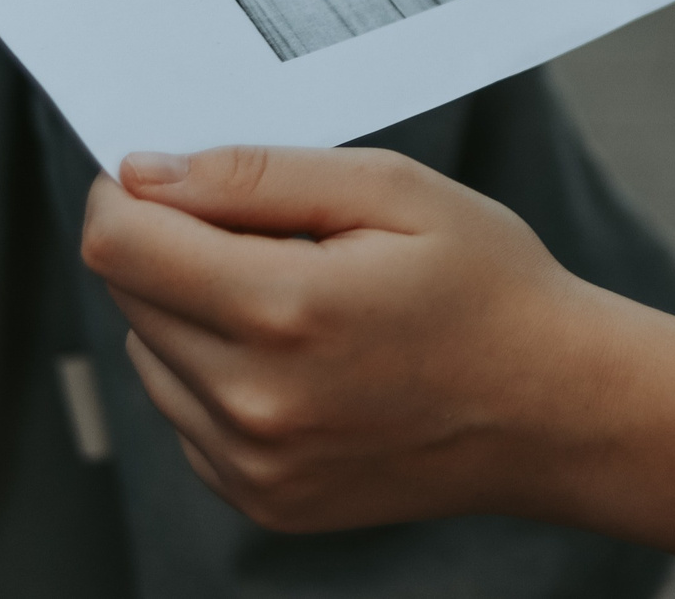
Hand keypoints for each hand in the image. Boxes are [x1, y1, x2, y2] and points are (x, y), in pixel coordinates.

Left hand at [80, 147, 600, 531]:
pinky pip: (185, 415)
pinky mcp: (262, 499)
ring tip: (300, 300)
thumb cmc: (488, 286)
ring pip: (148, 355)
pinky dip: (218, 374)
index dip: (125, 192)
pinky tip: (301, 357)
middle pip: (127, 294)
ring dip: (194, 312)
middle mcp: (253, 402)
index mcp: (285, 311)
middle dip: (174, 245)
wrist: (555, 410)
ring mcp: (254, 465)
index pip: (118, 244)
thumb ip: (258, 176)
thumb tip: (145, 176)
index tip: (163, 174)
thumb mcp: (393, 189)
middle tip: (277, 234)